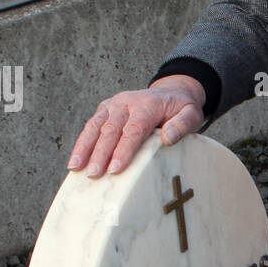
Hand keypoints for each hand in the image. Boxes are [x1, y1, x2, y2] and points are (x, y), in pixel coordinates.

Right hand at [67, 75, 206, 177]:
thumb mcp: (191, 114)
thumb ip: (182, 125)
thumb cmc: (180, 109)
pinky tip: (75, 161)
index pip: (133, 130)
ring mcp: (113, 105)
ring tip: (75, 168)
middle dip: (100, 153)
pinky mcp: (105, 110)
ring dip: (84, 148)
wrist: (171, 92)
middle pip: (110, 129)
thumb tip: (168, 139)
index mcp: (146, 105)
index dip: (123, 150)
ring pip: (94, 126)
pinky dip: (82, 143)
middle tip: (93, 174)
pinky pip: (91, 126)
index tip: (115, 168)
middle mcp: (126, 103)